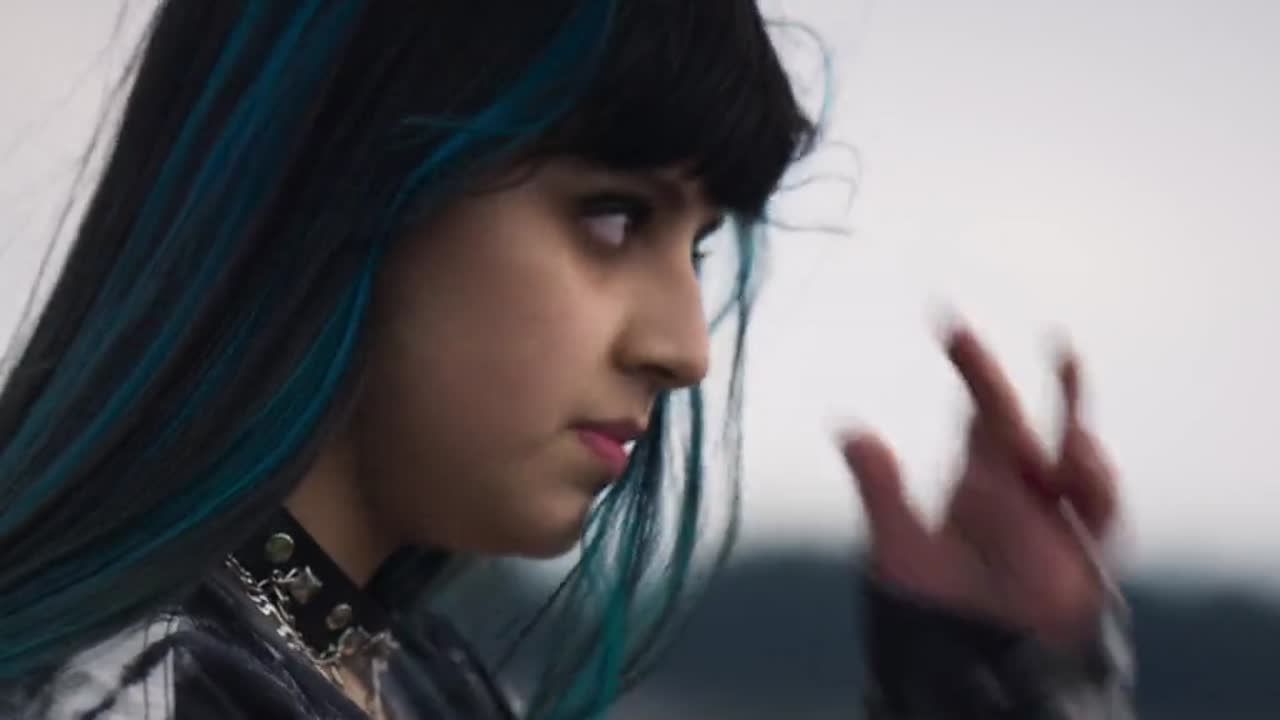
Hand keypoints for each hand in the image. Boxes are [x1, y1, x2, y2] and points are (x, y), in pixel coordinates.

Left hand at [845, 325, 1119, 648]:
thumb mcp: (899, 547)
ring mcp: (1054, 520)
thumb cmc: (932, 613)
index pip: (979, 413)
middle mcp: (1020, 492)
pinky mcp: (1084, 555)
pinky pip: (1101, 514)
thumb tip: (849, 430)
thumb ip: (881, 490)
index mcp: (977, 481)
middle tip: (1056, 341)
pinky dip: (1097, 486)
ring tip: (1072, 404)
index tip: (954, 323)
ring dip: (1080, 430)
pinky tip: (1079, 459)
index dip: (974, 368)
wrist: (972, 672)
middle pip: (1034, 426)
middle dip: (1049, 387)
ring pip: (1077, 461)